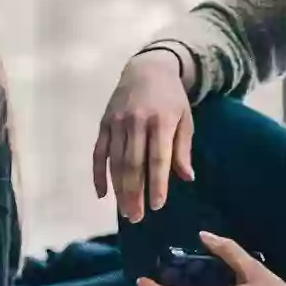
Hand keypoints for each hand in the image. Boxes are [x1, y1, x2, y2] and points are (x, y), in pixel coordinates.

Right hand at [94, 48, 194, 220]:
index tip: (157, 205)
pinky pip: (99, 153)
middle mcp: (136, 122)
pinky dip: (99, 175)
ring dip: (119, 190)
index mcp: (161, 121)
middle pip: (134, 164)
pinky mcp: (105, 124)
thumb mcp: (185, 119)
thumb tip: (187, 177)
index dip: (157, 183)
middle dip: (135, 193)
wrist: (147, 68)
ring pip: (116, 162)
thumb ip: (183, 148)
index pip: (158, 158)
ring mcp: (118, 122)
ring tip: (124, 211)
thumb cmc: (171, 99)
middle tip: (136, 217)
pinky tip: (102, 194)